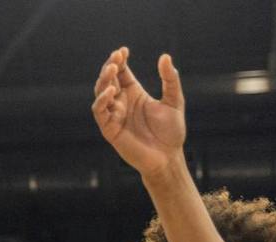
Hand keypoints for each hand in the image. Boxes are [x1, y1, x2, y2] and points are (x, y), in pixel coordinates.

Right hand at [92, 47, 185, 179]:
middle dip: (109, 67)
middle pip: (108, 80)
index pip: (121, 73)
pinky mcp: (110, 129)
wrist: (167, 157)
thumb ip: (170, 79)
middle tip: (116, 57)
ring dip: (103, 80)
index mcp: (134, 94)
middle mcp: (121, 103)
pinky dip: (102, 100)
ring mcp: (114, 115)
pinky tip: (111, 90)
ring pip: (100, 93)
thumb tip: (165, 57)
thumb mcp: (174, 100)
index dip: (119, 60)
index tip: (123, 50)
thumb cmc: (171, 132)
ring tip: (112, 69)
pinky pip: (100, 112)